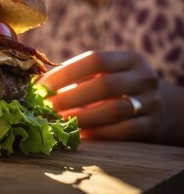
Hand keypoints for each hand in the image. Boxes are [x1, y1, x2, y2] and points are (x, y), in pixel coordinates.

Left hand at [37, 50, 163, 141]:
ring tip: (58, 122)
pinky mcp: (153, 126)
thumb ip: (76, 76)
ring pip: (115, 109)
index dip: (66, 73)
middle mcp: (144, 77)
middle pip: (104, 85)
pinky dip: (98, 133)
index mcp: (129, 58)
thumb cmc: (116, 87)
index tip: (42, 86)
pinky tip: (78, 134)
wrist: (158, 107)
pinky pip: (123, 131)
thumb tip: (35, 85)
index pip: (95, 59)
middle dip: (70, 98)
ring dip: (81, 117)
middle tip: (45, 108)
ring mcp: (152, 102)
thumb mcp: (104, 74)